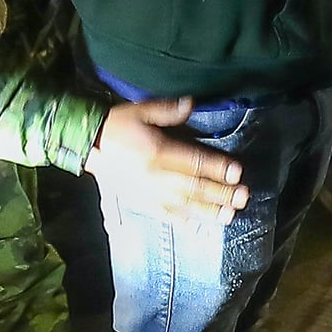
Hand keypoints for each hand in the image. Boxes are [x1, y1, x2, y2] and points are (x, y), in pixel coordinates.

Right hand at [85, 97, 248, 222]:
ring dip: (209, 211)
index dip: (218, 168)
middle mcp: (156, 176)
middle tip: (244, 197)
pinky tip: (199, 228)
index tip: (238, 172)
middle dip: (222, 193)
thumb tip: (191, 103)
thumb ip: (166, 109)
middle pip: (195, 187)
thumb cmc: (117, 126)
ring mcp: (149, 193)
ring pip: (184, 205)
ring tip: (230, 215)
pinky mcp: (142, 203)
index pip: (195, 162)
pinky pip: (165, 215)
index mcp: (158, 152)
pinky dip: (183, 223)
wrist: (88, 146)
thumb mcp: (140, 110)